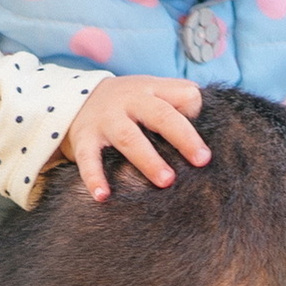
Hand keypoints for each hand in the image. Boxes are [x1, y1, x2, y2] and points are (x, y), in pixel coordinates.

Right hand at [63, 75, 210, 198]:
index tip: (207, 140)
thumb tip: (212, 124)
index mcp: (152, 89)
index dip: (197, 112)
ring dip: (148, 160)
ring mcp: (106, 119)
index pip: (183, 95)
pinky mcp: (83, 138)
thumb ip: (180, 101)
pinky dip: (94, 178)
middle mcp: (130, 101)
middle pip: (160, 115)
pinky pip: (88, 159)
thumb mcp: (152, 91)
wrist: (73, 97)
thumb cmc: (127, 103)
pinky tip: (103, 196)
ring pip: (129, 138)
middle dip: (183, 137)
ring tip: (165, 181)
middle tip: (201, 161)